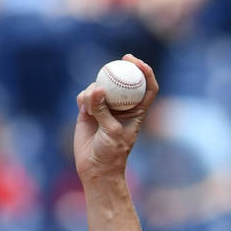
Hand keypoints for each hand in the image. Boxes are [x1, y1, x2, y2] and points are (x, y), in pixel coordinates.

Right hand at [73, 55, 158, 184]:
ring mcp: (105, 107)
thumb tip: (97, 88)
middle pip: (123, 81)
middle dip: (118, 68)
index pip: (147, 87)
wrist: (96, 168)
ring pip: (100, 87)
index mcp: (137, 111)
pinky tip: (84, 109)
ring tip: (90, 107)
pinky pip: (85, 96)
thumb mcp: (111, 132)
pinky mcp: (89, 111)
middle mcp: (122, 106)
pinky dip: (84, 99)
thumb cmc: (111, 153)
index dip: (145, 72)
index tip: (135, 62)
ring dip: (94, 90)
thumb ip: (103, 110)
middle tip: (112, 63)